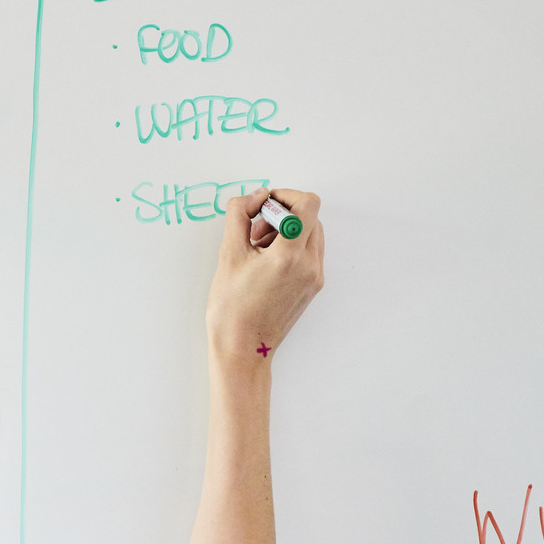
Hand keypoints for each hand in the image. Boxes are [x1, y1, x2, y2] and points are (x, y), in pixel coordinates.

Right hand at [206, 188, 324, 363]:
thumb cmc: (232, 309)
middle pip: (310, 217)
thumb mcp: (228, 255)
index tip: (264, 204)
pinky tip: (266, 262)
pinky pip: (309, 253)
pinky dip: (291, 247)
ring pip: (311, 234)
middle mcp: (309, 266)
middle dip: (282, 213)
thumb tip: (252, 197)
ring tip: (258, 248)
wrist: (242, 348)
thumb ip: (239, 216)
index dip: (285, 195)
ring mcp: (315, 278)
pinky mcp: (313, 287)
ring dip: (287, 230)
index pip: (307, 205)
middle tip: (255, 229)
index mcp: (289, 256)